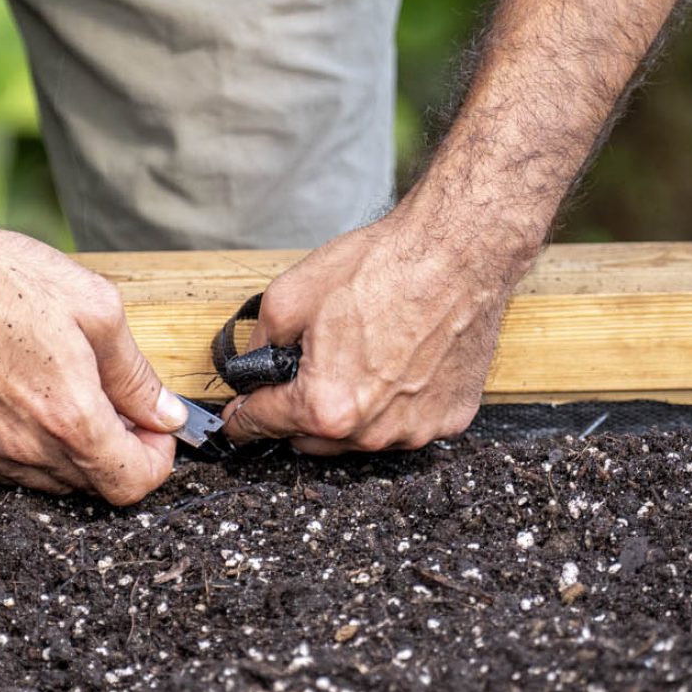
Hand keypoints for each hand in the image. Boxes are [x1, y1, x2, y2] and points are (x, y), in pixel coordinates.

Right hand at [0, 214, 186, 502]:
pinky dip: (29, 446)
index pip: (130, 484)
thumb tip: (166, 414)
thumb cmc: (2, 279)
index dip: (154, 461)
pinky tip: (25, 396)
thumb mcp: (97, 311)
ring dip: (71, 450)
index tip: (152, 430)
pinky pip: (7, 467)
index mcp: (68, 416)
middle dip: (115, 450)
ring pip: (49, 480)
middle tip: (114, 402)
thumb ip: (137, 376)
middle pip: (92, 486)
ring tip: (66, 391)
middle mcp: (24, 448)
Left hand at [218, 209, 523, 454]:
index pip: (263, 426)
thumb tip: (250, 367)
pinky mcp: (450, 419)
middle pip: (310, 439)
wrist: (456, 252)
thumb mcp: (289, 297)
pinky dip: (393, 404)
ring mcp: (416, 431)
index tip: (236, 419)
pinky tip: (398, 362)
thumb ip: (257, 344)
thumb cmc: (383, 268)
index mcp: (326, 407)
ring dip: (347, 410)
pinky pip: (405, 424)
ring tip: (360, 355)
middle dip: (298, 410)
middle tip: (305, 367)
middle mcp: (372, 432)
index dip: (241, 418)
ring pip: (359, 437)